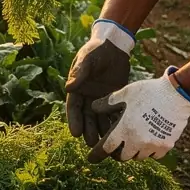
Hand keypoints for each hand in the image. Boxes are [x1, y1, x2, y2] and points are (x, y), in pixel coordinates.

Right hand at [65, 19, 134, 145]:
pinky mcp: (116, 98)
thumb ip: (79, 72)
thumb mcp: (86, 59)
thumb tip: (68, 87)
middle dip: (89, 130)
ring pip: (101, 118)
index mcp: (77, 88)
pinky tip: (121, 133)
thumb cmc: (96, 49)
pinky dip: (117, 122)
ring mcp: (102, 98)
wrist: (114, 45)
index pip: (74, 108)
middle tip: (92, 144)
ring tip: (107, 144)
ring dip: (103, 131)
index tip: (76, 133)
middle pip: (87, 117)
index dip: (74, 121)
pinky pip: (115, 112)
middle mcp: (88, 96)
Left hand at [89, 69, 189, 162]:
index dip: (96, 154)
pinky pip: (154, 155)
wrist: (176, 95)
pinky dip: (149, 151)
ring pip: (138, 157)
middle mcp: (137, 141)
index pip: (106, 148)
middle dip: (117, 153)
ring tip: (134, 139)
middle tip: (117, 146)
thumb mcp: (125, 93)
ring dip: (134, 151)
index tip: (91, 159)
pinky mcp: (166, 146)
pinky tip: (149, 139)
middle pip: (122, 156)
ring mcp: (153, 145)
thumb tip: (93, 107)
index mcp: (124, 128)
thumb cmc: (148, 91)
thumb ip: (108, 103)